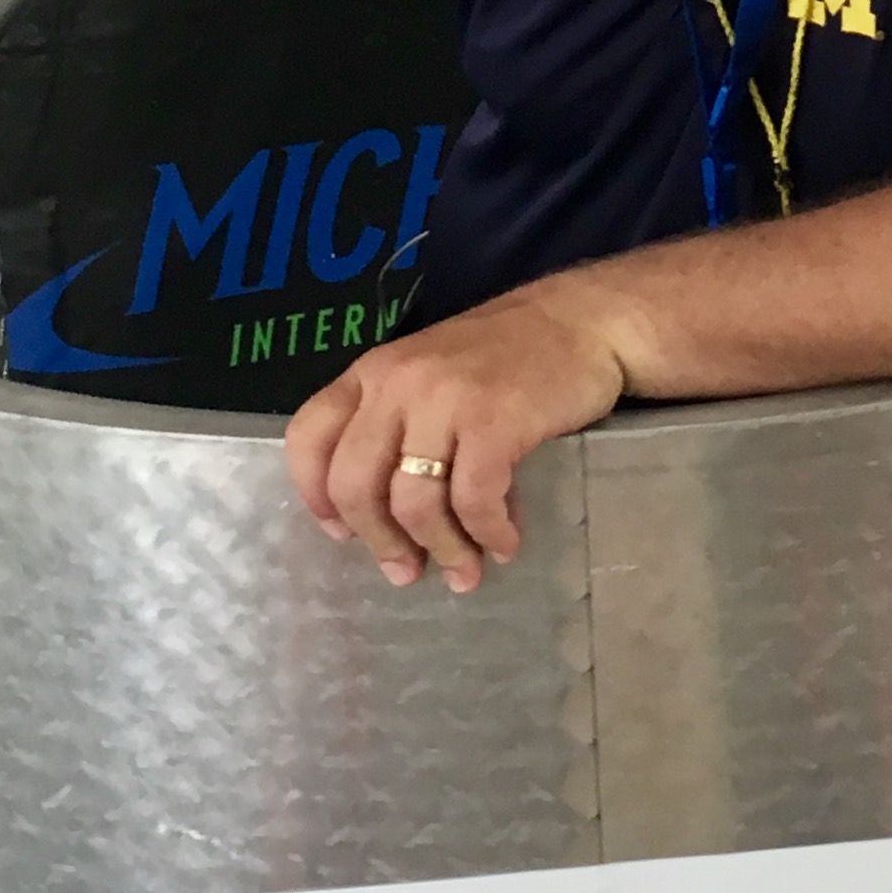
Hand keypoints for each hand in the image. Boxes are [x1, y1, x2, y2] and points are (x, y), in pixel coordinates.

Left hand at [283, 285, 628, 593]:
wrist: (582, 321)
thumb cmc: (508, 356)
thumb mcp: (432, 375)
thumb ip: (399, 426)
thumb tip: (383, 518)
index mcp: (373, 372)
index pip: (309, 437)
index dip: (316, 497)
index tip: (344, 535)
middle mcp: (397, 382)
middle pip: (355, 484)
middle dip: (380, 541)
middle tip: (406, 571)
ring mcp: (444, 399)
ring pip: (414, 502)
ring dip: (441, 549)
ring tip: (465, 571)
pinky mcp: (494, 421)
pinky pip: (474, 499)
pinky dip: (488, 533)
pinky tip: (506, 543)